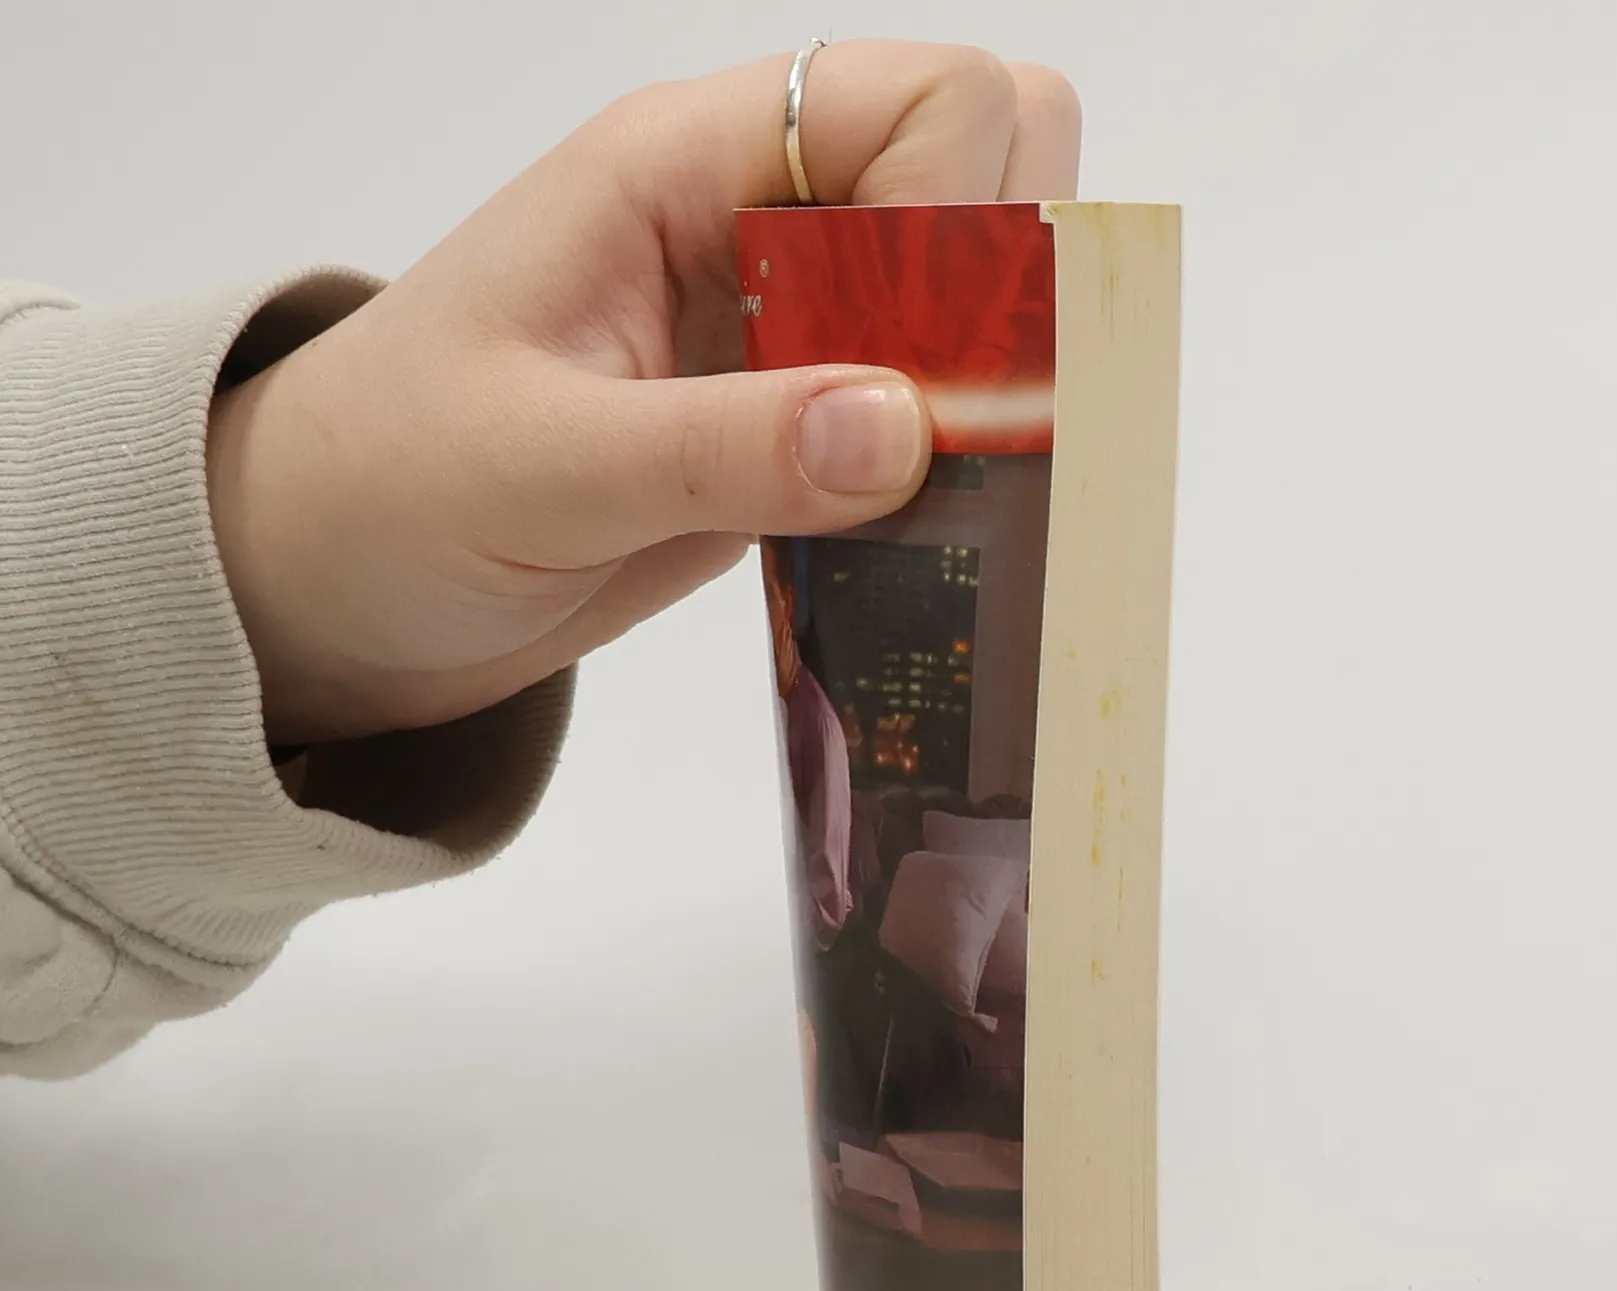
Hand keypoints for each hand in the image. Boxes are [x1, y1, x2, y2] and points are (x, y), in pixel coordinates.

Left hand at [206, 42, 1079, 742]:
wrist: (333, 581)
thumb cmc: (384, 490)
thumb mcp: (537, 469)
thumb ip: (722, 449)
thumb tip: (905, 432)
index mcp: (683, 167)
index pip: (917, 103)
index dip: (960, 213)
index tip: (930, 360)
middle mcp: (754, 224)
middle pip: (980, 166)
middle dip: (1004, 287)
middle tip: (954, 422)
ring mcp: (784, 328)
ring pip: (971, 294)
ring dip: (993, 388)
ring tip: (949, 496)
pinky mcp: (793, 429)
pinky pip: (927, 415)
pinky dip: (955, 469)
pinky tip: (922, 538)